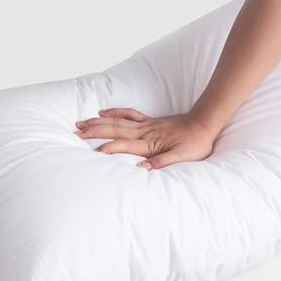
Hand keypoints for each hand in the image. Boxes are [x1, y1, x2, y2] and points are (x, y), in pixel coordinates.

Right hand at [75, 108, 214, 169]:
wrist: (204, 123)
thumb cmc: (194, 143)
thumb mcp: (182, 157)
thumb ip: (161, 162)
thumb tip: (141, 169)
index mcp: (150, 143)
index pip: (124, 145)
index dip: (108, 148)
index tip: (92, 152)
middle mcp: (144, 132)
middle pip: (115, 130)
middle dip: (94, 131)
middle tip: (76, 132)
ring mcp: (146, 125)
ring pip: (117, 122)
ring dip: (98, 121)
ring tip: (81, 122)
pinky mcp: (149, 121)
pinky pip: (129, 114)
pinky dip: (115, 112)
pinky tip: (103, 111)